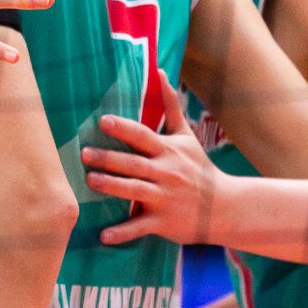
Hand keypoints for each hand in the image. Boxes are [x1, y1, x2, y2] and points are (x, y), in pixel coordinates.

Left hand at [83, 75, 226, 246]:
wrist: (223, 207)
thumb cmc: (199, 167)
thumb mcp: (186, 136)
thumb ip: (170, 106)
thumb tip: (159, 72)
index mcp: (168, 151)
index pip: (143, 136)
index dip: (124, 129)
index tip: (103, 121)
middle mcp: (165, 173)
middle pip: (134, 164)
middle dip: (109, 159)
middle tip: (84, 154)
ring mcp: (164, 198)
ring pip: (134, 192)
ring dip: (112, 187)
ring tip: (90, 182)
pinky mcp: (163, 221)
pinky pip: (140, 227)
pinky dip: (122, 232)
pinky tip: (102, 236)